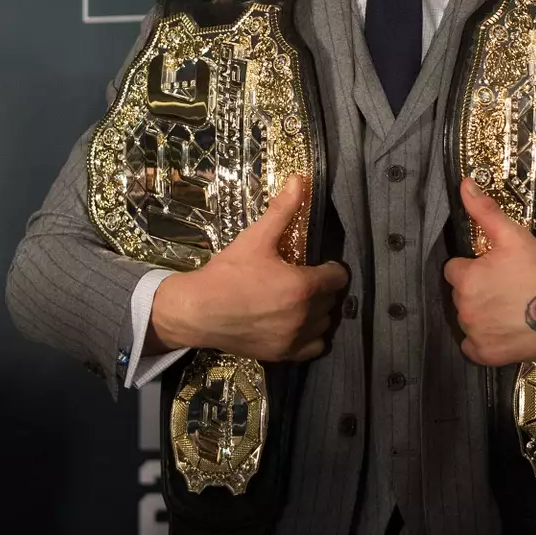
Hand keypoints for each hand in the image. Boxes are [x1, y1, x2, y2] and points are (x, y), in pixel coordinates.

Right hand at [149, 175, 348, 361]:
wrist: (196, 311)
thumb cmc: (227, 273)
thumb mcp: (256, 238)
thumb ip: (282, 210)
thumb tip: (298, 179)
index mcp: (302, 286)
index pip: (338, 277)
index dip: (331, 268)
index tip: (320, 265)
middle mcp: (304, 316)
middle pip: (333, 301)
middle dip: (324, 288)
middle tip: (308, 279)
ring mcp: (294, 339)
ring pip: (325, 324)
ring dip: (320, 312)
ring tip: (303, 301)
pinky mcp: (283, 355)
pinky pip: (315, 348)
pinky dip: (312, 336)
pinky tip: (298, 324)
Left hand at [443, 178, 535, 366]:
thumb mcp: (514, 236)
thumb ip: (485, 211)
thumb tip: (464, 185)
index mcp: (467, 279)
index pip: (454, 269)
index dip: (473, 267)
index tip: (493, 269)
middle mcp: (465, 308)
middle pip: (461, 294)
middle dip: (478, 289)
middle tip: (506, 287)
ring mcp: (475, 334)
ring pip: (467, 318)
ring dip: (481, 313)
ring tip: (509, 307)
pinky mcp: (486, 354)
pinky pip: (473, 346)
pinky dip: (484, 339)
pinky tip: (503, 328)